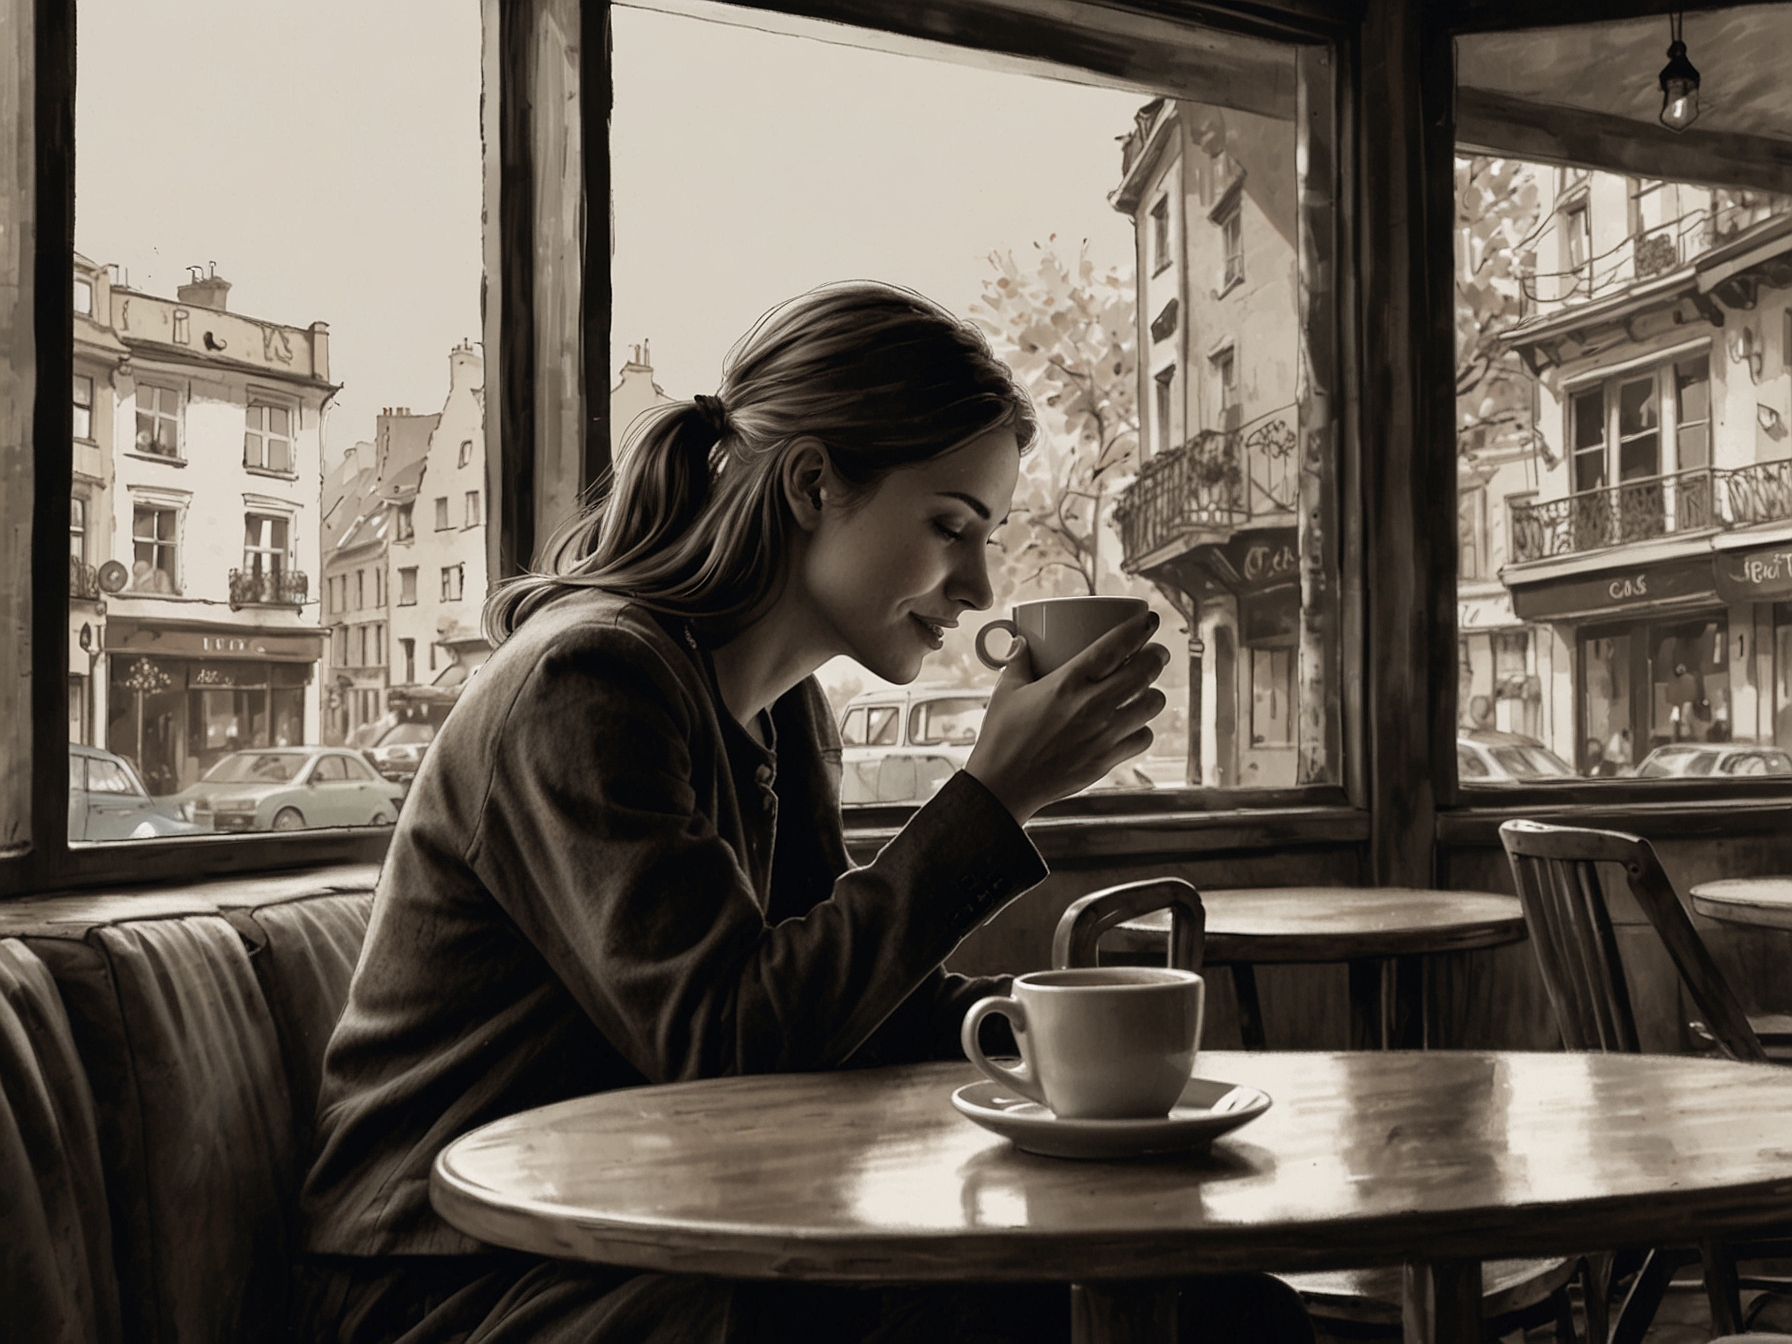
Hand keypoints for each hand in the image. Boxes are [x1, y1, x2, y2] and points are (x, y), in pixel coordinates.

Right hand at [965, 609, 1168, 824]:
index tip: (1150, 620)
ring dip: (1153, 692)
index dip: (1139, 628)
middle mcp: (1091, 706)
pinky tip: (1133, 724)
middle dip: (1157, 656)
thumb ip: (1018, 662)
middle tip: (1156, 652)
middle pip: (1145, 672)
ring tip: (1147, 689)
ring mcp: (1103, 735)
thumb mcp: (1006, 692)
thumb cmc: (1001, 737)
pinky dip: (1143, 728)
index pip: (1116, 646)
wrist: (1003, 787)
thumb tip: (1021, 641)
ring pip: (1152, 705)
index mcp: (1067, 683)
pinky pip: (1143, 738)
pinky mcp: (1107, 760)